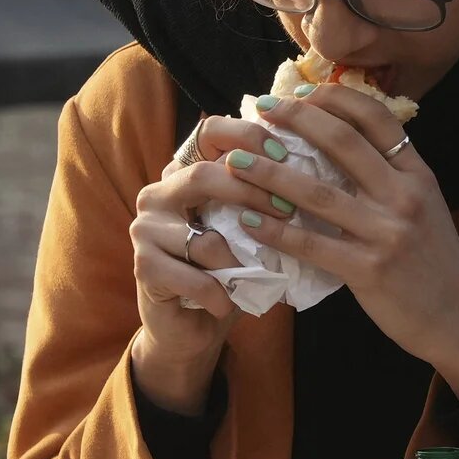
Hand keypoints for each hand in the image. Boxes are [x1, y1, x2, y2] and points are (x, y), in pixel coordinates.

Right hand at [127, 125, 296, 413]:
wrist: (191, 326)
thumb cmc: (229, 272)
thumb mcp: (250, 231)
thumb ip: (265, 201)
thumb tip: (315, 179)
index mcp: (186, 174)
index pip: (209, 132)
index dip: (248, 136)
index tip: (285, 155)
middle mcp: (159, 193)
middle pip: (203, 176)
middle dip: (252, 193)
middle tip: (288, 212)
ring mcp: (145, 227)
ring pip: (205, 238)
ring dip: (240, 261)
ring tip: (259, 276)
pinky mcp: (143, 264)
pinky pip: (194, 276)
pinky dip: (219, 294)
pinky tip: (228, 303)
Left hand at [223, 86, 458, 397]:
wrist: (458, 317)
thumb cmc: (433, 263)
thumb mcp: (424, 208)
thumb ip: (390, 178)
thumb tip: (338, 145)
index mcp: (419, 175)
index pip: (377, 118)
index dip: (335, 98)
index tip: (300, 93)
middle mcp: (405, 196)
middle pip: (343, 142)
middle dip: (296, 119)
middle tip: (261, 108)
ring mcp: (388, 233)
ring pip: (318, 192)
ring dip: (270, 172)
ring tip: (235, 160)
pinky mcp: (370, 269)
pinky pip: (312, 244)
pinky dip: (276, 231)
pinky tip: (249, 220)